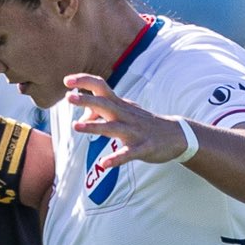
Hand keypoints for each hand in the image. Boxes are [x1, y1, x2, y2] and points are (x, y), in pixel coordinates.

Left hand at [63, 74, 191, 170]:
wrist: (177, 135)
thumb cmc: (144, 123)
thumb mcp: (124, 113)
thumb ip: (102, 114)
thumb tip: (82, 116)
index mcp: (120, 105)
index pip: (101, 87)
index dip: (84, 81)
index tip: (66, 80)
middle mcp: (125, 115)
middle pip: (104, 104)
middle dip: (86, 100)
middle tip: (68, 97)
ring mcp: (135, 132)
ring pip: (113, 127)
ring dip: (95, 127)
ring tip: (76, 127)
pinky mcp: (143, 148)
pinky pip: (129, 153)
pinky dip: (117, 158)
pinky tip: (104, 164)